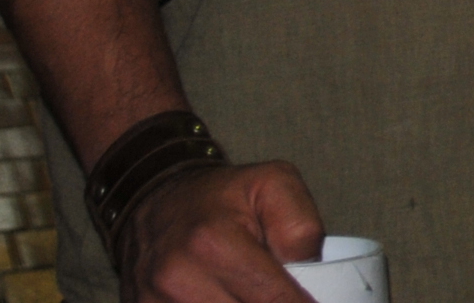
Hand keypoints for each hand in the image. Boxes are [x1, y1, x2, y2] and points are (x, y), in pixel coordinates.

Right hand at [119, 160, 323, 300]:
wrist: (156, 201)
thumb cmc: (222, 196)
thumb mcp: (275, 183)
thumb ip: (301, 228)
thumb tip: (309, 273)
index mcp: (214, 243)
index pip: (272, 299)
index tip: (319, 302)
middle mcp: (178, 279)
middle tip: (287, 293)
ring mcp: (153, 302)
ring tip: (256, 291)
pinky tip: (232, 297)